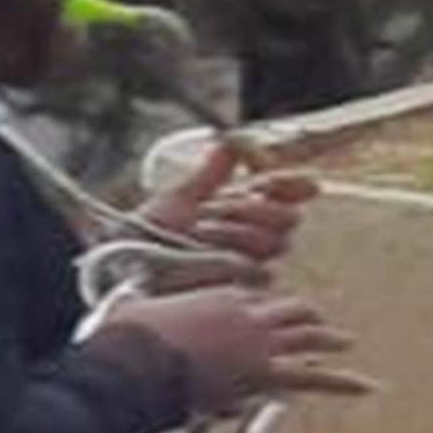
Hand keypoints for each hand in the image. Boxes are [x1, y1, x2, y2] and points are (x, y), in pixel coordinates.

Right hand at [108, 283, 363, 416]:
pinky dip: (343, 381)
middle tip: (316, 321)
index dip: (259, 305)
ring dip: (329, 338)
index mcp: (218, 294)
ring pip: (308, 334)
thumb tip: (125, 300)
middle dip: (306, 314)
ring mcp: (260, 341)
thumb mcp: (130, 305)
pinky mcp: (264, 372)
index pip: (253, 294)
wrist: (136, 361)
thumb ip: (138, 301)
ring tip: (344, 341)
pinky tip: (367, 385)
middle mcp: (247, 312)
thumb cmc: (127, 336)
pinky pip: (314, 376)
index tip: (259, 312)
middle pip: (289, 308)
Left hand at [143, 135, 317, 271]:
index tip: (303, 182)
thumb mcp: (177, 199)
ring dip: (234, 230)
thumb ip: (208, 174)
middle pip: (287, 218)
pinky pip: (258, 271)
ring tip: (198, 229)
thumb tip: (228, 142)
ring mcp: (251, 264)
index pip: (284, 193)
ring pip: (274, 242)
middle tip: (211, 209)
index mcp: (240, 209)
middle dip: (251, 209)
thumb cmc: (149, 237)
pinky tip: (204, 254)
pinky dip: (229, 258)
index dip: (292, 185)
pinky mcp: (244, 291)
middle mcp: (252, 236)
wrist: (129, 268)